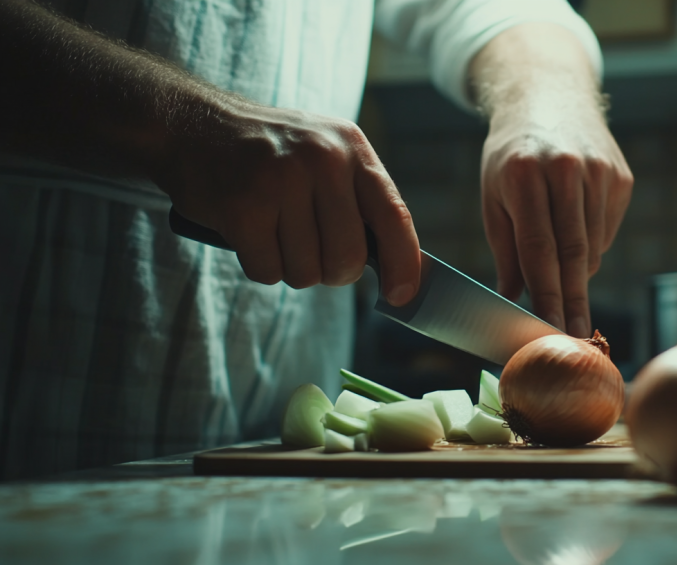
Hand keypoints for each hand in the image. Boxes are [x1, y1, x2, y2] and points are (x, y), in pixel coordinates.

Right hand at [154, 101, 420, 303]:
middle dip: (333, 272)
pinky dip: (260, 264)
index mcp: (351, 147)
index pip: (394, 216)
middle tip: (312, 254)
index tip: (402, 295)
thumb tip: (404, 270)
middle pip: (348, 257)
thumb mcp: (326, 154)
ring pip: (307, 271)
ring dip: (291, 266)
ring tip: (274, 231)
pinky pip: (269, 271)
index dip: (404, 264)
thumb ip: (361, 202)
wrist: (191, 126)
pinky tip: (249, 233)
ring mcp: (281, 181)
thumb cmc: (269, 154)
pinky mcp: (243, 208)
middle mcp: (322, 160)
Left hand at [481, 107, 632, 337]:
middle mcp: (567, 169)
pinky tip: (575, 229)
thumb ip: (505, 249)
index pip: (539, 248)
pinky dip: (591, 244)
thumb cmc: (512, 157)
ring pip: (593, 246)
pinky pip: (606, 230)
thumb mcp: (494, 195)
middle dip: (573, 300)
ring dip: (578, 271)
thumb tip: (512, 300)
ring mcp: (599, 171)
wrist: (549, 98)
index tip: (550, 329)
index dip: (546, 294)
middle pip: (574, 252)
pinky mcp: (620, 177)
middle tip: (576, 335)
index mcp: (526, 174)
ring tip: (561, 273)